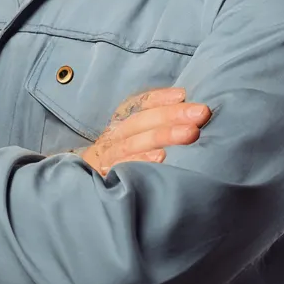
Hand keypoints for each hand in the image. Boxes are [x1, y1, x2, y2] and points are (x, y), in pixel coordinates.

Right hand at [79, 87, 211, 176]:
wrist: (82, 189)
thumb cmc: (120, 160)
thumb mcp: (132, 138)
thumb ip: (155, 126)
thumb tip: (190, 114)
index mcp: (120, 123)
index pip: (139, 104)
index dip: (160, 98)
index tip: (183, 94)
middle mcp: (113, 136)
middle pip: (141, 121)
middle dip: (172, 115)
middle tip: (202, 113)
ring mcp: (109, 157)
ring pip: (134, 142)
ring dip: (163, 135)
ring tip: (190, 133)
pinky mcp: (106, 177)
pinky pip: (123, 168)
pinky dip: (141, 161)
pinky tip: (161, 158)